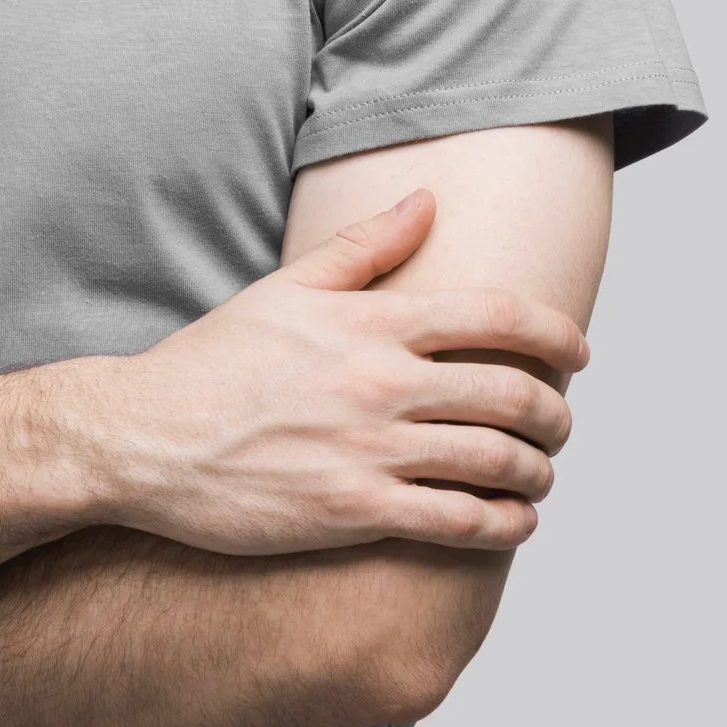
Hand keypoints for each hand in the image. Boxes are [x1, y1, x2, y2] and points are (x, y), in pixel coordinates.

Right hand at [73, 188, 585, 554]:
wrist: (146, 438)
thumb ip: (366, 246)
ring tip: (542, 473)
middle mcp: (383, 382)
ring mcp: (371, 450)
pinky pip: (458, 523)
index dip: (556, 333)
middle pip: (513, 393)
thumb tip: (428, 201)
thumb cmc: (214, 361)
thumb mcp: (288, 286)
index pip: (498, 317)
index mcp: (373, 321)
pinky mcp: (354, 511)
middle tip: (563, 420)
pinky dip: (504, 525)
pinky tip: (514, 522)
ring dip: (538, 470)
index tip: (580, 351)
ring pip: (496, 461)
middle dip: (557, 411)